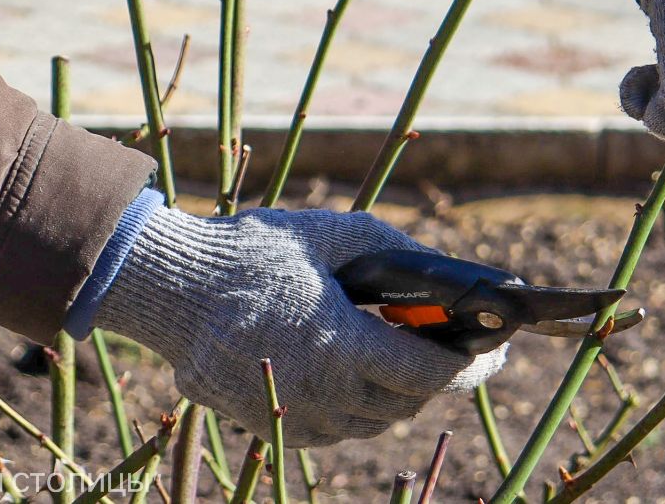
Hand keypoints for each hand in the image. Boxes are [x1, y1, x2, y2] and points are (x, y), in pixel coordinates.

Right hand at [94, 206, 504, 446]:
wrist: (167, 290)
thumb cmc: (247, 254)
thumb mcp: (328, 234)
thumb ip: (391, 248)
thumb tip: (440, 268)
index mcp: (342, 345)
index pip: (432, 375)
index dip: (474, 366)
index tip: (498, 351)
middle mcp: (323, 393)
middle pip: (408, 404)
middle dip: (440, 377)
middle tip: (459, 350)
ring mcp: (295, 415)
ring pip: (373, 422)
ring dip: (399, 393)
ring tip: (405, 354)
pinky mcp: (269, 423)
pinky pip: (333, 428)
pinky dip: (357, 406)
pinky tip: (354, 370)